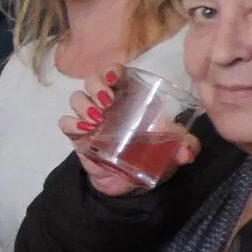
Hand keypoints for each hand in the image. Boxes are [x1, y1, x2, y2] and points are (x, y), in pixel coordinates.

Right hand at [61, 67, 200, 195]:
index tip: (114, 78)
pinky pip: (65, 122)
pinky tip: (84, 132)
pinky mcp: (77, 135)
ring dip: (84, 105)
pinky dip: (71, 123)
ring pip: (76, 97)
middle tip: (107, 104)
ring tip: (97, 120)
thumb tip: (187, 153)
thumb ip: (186, 147)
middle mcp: (107, 103)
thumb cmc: (151, 156)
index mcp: (129, 97)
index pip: (114, 72)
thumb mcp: (174, 149)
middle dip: (96, 86)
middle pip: (92, 80)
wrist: (130, 181)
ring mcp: (89, 118)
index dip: (110, 70)